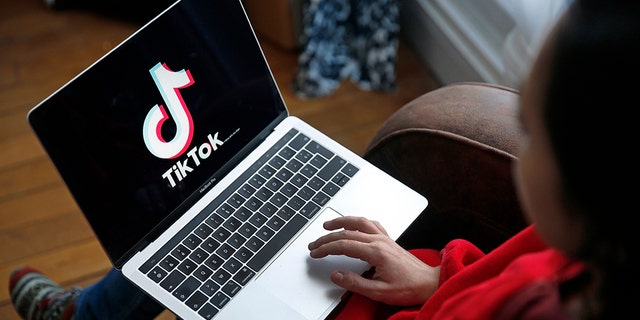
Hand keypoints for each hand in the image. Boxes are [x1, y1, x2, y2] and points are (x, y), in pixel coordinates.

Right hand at [308, 216, 438, 305]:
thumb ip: (355, 283)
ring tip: (328, 225)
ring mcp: (385, 238)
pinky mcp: (389, 240)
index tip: (316, 253)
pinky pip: (371, 224)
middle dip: (327, 238)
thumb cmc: (409, 288)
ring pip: (359, 222)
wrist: (429, 283)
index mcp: (376, 252)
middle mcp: (380, 241)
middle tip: (314, 244)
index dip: (326, 248)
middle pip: (347, 233)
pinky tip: (353, 224)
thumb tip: (336, 275)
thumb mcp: (379, 291)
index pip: (344, 245)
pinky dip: (358, 222)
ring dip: (341, 222)